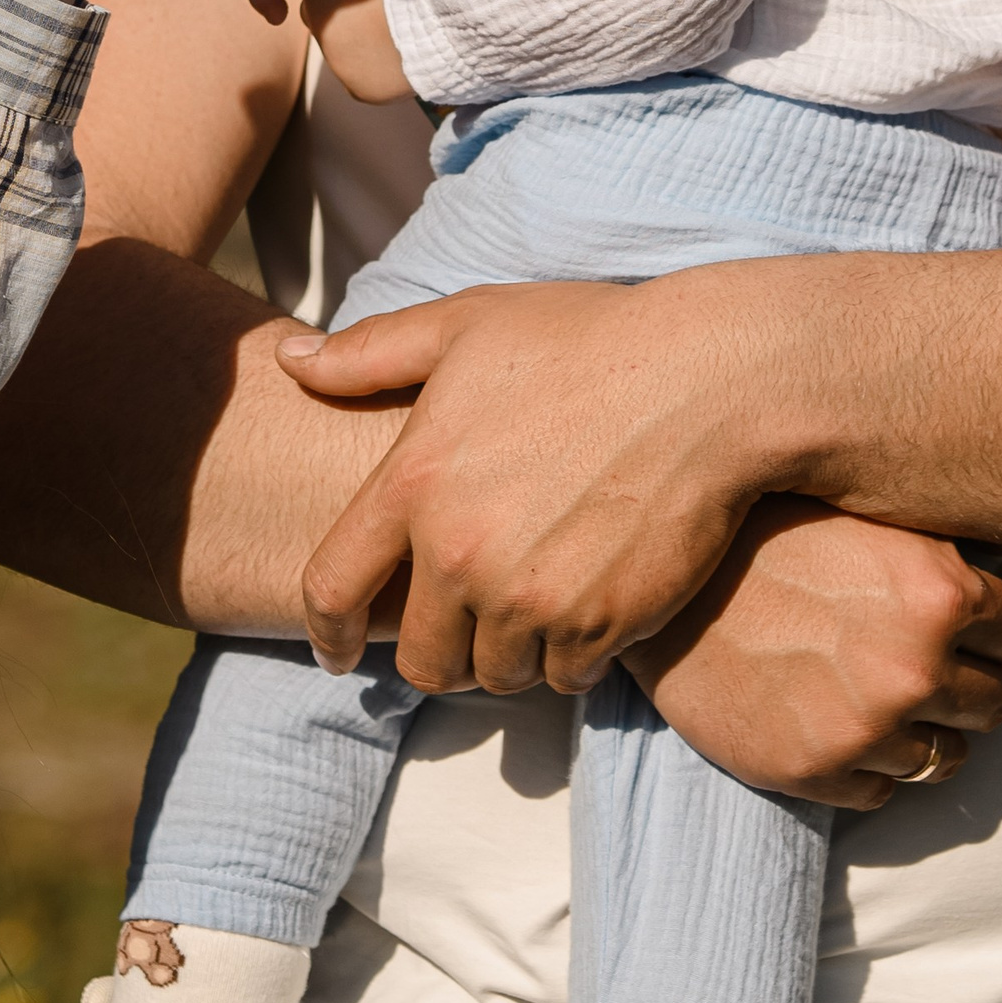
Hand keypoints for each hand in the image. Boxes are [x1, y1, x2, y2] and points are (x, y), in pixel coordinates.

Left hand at [278, 273, 802, 690]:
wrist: (710, 380)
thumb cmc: (589, 341)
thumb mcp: (467, 325)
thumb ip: (370, 353)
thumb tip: (291, 362)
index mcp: (412, 484)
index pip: (331, 587)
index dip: (326, 631)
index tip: (336, 650)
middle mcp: (458, 552)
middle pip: (419, 658)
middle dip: (438, 652)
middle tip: (465, 632)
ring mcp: (528, 596)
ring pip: (494, 674)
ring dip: (508, 656)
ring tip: (533, 612)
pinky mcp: (597, 624)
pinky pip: (564, 677)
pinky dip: (571, 658)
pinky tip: (588, 611)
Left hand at [297, 0, 409, 101]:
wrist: (456, 2)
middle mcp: (319, 22)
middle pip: (322, 14)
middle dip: (343, 7)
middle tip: (378, 1)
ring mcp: (337, 58)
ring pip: (342, 46)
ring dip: (360, 38)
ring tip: (394, 28)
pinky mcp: (359, 87)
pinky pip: (362, 76)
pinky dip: (378, 68)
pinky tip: (402, 53)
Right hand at [624, 496, 1001, 806]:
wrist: (650, 585)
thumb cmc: (756, 534)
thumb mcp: (861, 516)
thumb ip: (935, 553)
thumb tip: (1001, 566)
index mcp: (939, 592)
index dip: (995, 628)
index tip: (964, 626)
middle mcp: (914, 666)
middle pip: (998, 703)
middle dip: (965, 684)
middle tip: (916, 663)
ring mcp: (865, 728)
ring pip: (945, 758)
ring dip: (920, 733)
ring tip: (872, 698)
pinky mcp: (814, 772)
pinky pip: (883, 792)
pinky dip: (866, 766)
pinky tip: (828, 721)